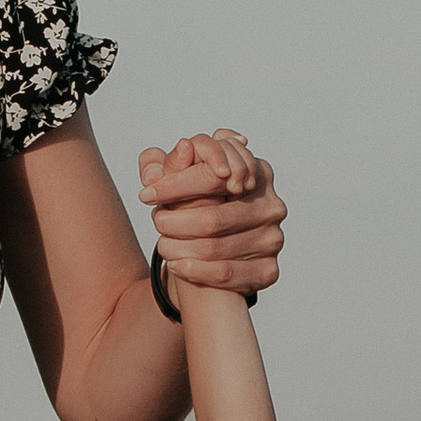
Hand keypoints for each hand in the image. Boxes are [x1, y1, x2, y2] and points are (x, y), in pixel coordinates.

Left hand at [137, 130, 284, 298]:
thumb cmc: (200, 206)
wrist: (219, 250)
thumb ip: (173, 164)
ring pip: (215, 247)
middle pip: (213, 217)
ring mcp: (272, 239)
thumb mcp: (184, 180)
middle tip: (156, 221)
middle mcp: (271, 205)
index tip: (147, 194)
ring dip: (180, 249)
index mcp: (256, 172)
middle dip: (175, 221)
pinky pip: (226, 272)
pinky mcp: (268, 269)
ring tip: (162, 245)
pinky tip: (177, 265)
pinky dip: (195, 271)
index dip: (177, 184)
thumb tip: (182, 147)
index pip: (213, 175)